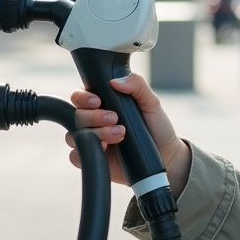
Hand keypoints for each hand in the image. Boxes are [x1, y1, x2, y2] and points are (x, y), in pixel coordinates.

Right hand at [65, 73, 192, 196]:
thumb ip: (137, 85)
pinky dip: (88, 150)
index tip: (98, 101)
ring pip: (74, 135)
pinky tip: (106, 147)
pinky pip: (75, 156)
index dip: (84, 97)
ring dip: (96, 133)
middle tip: (115, 118)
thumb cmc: (156, 126)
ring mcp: (92, 140)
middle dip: (94, 116)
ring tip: (120, 134)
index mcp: (103, 103)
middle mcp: (94, 120)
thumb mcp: (151, 102)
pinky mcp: (93, 158)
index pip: (80, 96)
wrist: (165, 155)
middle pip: (76, 115)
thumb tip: (114, 81)